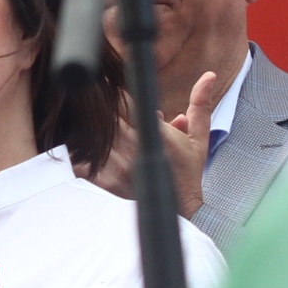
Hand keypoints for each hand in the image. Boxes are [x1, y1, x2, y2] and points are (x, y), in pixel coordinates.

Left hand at [79, 71, 215, 218]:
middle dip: (100, 107)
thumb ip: (201, 105)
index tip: (109, 84)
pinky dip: (79, 151)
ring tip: (83, 118)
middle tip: (93, 99)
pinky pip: (82, 160)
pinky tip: (80, 145)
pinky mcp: (104, 182)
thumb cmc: (187, 173)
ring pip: (91, 134)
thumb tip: (209, 75)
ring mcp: (117, 166)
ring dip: (88, 126)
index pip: (126, 101)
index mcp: (155, 134)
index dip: (115, 92)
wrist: (177, 212)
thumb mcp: (198, 139)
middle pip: (105, 115)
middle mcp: (134, 148)